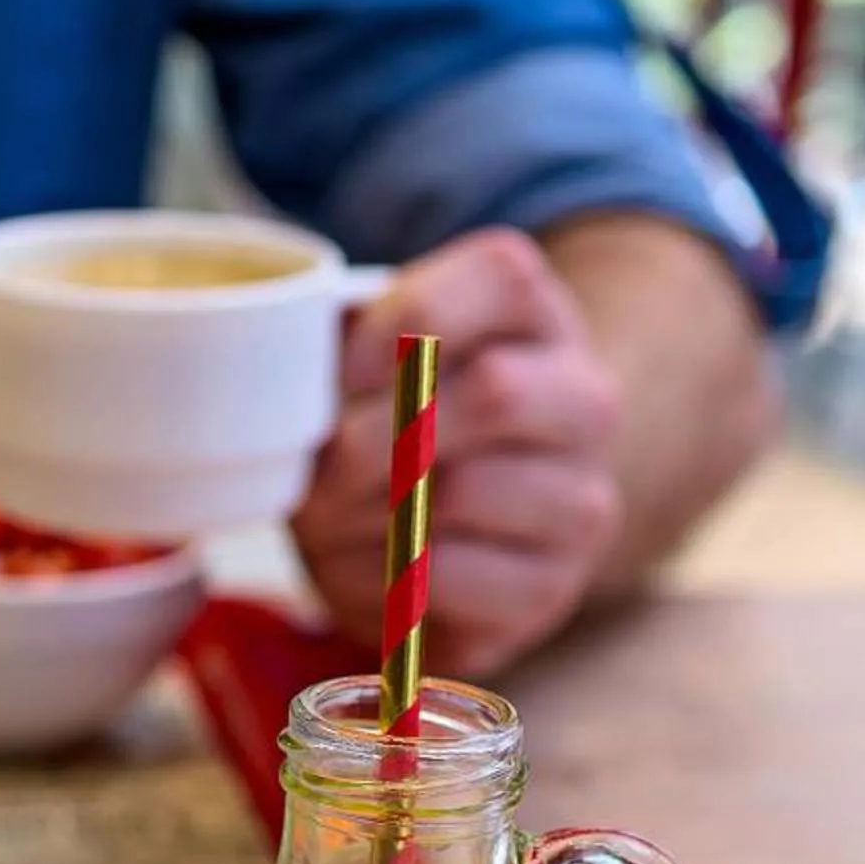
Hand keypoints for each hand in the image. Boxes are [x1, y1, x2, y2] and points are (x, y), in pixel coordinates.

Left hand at [292, 228, 623, 677]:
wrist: (457, 550)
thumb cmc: (396, 438)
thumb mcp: (368, 371)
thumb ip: (339, 343)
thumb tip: (280, 354)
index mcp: (535, 319)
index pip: (504, 275)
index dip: (407, 320)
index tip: (344, 373)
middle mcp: (584, 402)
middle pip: (496, 391)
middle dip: (372, 438)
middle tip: (314, 472)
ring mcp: (581, 499)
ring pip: (463, 491)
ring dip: (362, 513)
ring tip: (325, 523)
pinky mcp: (549, 589)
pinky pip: (448, 575)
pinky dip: (377, 575)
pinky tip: (364, 568)